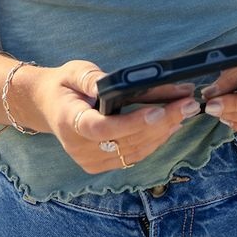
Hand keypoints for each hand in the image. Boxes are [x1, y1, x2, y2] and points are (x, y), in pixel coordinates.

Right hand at [39, 61, 200, 173]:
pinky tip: (172, 124)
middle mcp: (78, 148)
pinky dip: (155, 141)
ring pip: (134, 152)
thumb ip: (91, 78)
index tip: (159, 110)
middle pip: (126, 141)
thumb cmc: (64, 85)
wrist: (48, 107)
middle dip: (161, 122)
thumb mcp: (74, 71)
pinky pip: (132, 157)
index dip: (132, 123)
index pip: (102, 128)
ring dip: (164, 133)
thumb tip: (114, 82)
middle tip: (187, 104)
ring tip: (186, 111)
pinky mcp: (100, 165)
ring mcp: (90, 161)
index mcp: (69, 122)